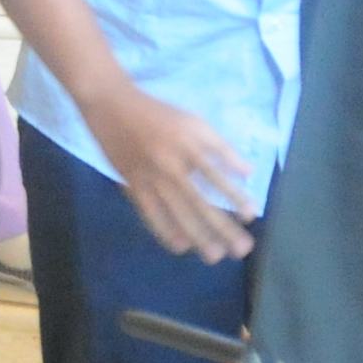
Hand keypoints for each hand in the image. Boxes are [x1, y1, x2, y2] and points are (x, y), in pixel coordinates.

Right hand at [74, 79, 256, 261]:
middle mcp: (171, 166)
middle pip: (201, 202)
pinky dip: (165, 232)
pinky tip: (180, 246)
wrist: (112, 106)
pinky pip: (150, 215)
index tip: (251, 215)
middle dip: (223, 227)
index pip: (217, 177)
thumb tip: (248, 171)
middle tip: (242, 249)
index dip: (235, 196)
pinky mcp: (133, 186)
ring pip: (177, 214)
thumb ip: (221, 147)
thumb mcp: (194, 122)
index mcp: (189, 146)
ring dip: (198, 236)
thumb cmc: (159, 114)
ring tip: (215, 256)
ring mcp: (150, 179)